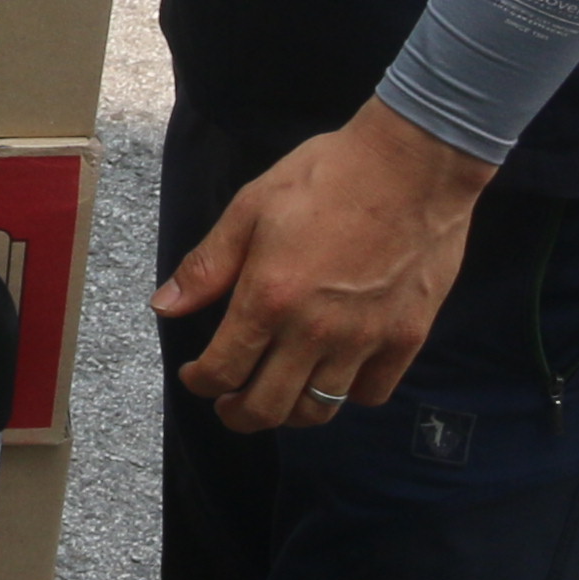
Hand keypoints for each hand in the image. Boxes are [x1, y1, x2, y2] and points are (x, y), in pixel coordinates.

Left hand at [156, 101, 492, 432]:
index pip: (223, 369)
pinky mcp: (407, 337)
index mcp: (269, 297)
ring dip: (289, 412)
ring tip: (277, 395)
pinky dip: (346, 394)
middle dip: (238, 414)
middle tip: (229, 404)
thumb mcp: (250, 208)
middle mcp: (315, 330)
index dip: (201, 383)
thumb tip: (165, 306)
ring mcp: (366, 339)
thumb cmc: (326, 176)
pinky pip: (371, 392)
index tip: (197, 377)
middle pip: (268, 407)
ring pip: (319, 409)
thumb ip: (208, 266)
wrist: (413, 165)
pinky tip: (333, 373)